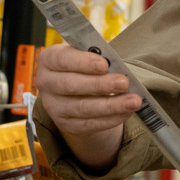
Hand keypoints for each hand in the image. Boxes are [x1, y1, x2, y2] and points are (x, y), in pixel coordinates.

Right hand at [34, 44, 141, 170]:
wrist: (77, 90)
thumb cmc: (84, 65)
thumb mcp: (87, 54)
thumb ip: (98, 57)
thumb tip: (116, 64)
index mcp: (49, 59)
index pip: (62, 59)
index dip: (83, 62)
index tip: (104, 64)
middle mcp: (46, 83)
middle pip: (71, 85)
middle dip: (100, 85)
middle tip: (124, 83)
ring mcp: (54, 106)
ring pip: (83, 108)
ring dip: (111, 105)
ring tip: (133, 101)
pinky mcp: (66, 124)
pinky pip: (90, 124)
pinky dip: (111, 118)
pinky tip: (126, 112)